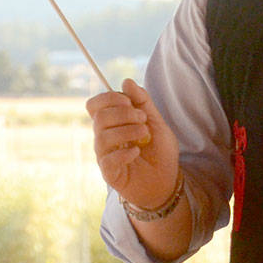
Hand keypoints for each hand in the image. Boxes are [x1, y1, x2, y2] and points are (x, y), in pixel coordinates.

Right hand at [85, 78, 180, 210]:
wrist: (167, 181)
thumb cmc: (159, 152)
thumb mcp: (156, 122)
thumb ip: (142, 102)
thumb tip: (126, 81)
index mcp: (112, 123)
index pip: (95, 104)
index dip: (109, 98)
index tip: (130, 101)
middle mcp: (104, 138)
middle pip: (99, 117)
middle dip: (123, 113)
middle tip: (143, 119)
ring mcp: (105, 156)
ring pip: (102, 137)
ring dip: (127, 131)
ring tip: (144, 135)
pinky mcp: (109, 173)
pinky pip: (108, 159)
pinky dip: (125, 153)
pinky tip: (137, 152)